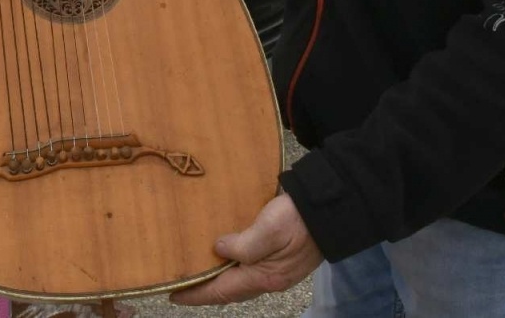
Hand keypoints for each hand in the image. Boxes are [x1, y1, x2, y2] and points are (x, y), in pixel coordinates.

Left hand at [169, 192, 322, 305]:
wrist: (331, 209)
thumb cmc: (299, 218)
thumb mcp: (270, 228)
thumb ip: (243, 244)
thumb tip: (217, 250)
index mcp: (264, 276)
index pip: (222, 291)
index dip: (196, 294)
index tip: (173, 295)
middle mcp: (270, 279)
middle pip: (231, 291)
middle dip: (206, 290)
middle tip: (181, 284)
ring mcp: (278, 271)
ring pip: (241, 281)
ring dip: (220, 280)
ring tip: (199, 271)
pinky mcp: (283, 259)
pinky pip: (251, 270)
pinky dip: (234, 269)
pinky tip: (226, 258)